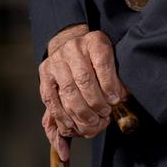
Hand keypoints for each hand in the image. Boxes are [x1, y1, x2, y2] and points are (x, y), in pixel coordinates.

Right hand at [39, 25, 128, 148]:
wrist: (72, 45)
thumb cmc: (97, 60)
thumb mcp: (112, 61)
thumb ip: (117, 80)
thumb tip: (122, 99)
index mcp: (95, 41)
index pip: (102, 62)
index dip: (109, 84)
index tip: (115, 100)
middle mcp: (73, 47)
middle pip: (84, 79)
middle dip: (95, 103)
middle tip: (104, 115)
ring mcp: (57, 60)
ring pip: (68, 91)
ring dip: (80, 112)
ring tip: (92, 122)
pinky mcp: (45, 73)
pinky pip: (51, 99)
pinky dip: (62, 116)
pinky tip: (72, 125)